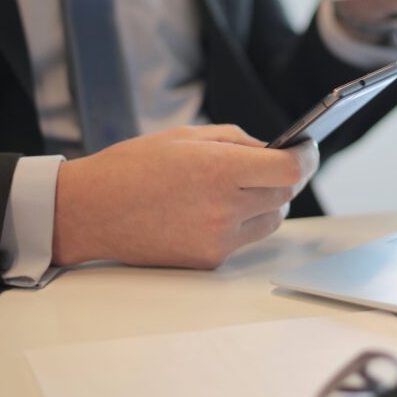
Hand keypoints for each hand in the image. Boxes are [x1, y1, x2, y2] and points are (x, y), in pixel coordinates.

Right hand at [51, 124, 318, 268]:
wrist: (89, 212)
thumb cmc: (133, 167)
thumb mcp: (185, 136)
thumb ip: (235, 141)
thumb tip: (272, 149)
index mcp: (218, 170)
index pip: (290, 169)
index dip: (306, 157)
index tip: (307, 148)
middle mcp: (224, 208)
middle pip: (286, 194)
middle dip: (286, 176)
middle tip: (275, 163)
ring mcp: (218, 239)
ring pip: (272, 220)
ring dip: (268, 201)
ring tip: (242, 186)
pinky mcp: (209, 261)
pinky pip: (245, 239)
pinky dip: (242, 222)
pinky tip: (214, 208)